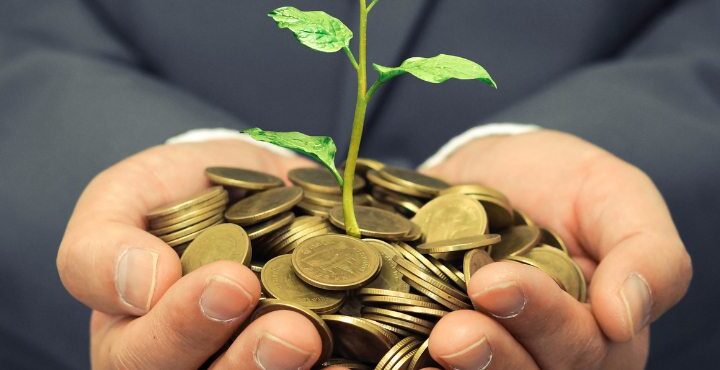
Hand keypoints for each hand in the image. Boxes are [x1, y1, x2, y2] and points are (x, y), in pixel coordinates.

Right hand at [57, 140, 331, 368]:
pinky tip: (351, 363)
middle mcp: (185, 365)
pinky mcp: (289, 361)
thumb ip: (105, 243)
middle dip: (247, 364)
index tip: (231, 281)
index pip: (138, 355)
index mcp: (134, 340)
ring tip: (316, 341)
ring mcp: (238, 364)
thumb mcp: (125, 197)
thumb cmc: (177, 195)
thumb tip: (143, 286)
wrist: (250, 189)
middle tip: (291, 331)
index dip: (181, 326)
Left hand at [421, 130, 691, 369]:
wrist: (488, 170)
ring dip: (463, 367)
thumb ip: (648, 254)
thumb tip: (624, 318)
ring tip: (437, 342)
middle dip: (496, 353)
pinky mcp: (440, 344)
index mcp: (598, 333)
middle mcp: (544, 352)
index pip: (584, 348)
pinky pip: (436, 369)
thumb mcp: (617, 197)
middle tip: (455, 332)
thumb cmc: (563, 184)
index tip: (495, 284)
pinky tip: (400, 364)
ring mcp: (494, 350)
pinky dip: (419, 368)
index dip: (543, 320)